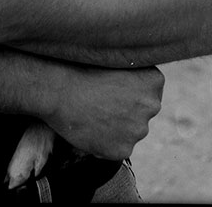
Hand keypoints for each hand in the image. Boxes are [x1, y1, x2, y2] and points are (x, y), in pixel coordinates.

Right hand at [45, 65, 164, 160]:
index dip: (129, 88)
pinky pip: (117, 147)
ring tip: (91, 113)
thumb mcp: (113, 60)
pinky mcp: (123, 150)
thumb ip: (132, 73)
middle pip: (142, 111)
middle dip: (126, 109)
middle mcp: (152, 106)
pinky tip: (89, 127)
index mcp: (154, 80)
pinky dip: (105, 142)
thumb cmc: (81, 67)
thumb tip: (134, 84)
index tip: (112, 85)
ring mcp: (138, 130)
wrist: (57, 89)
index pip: (150, 89)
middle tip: (101, 101)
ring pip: (130, 130)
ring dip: (115, 126)